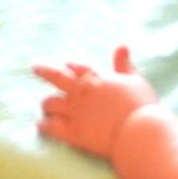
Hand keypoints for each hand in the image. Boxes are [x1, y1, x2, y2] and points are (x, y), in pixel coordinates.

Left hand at [33, 46, 158, 158]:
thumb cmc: (142, 107)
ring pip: (50, 103)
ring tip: (45, 108)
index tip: (66, 64)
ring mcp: (76, 112)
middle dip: (44, 70)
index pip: (78, 67)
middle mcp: (82, 92)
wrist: (139, 132)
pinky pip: (51, 127)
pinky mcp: (74, 132)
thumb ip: (124, 65)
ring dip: (46, 105)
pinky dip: (44, 126)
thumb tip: (121, 45)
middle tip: (35, 66)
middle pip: (57, 77)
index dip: (70, 65)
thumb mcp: (135, 81)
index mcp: (96, 79)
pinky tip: (40, 126)